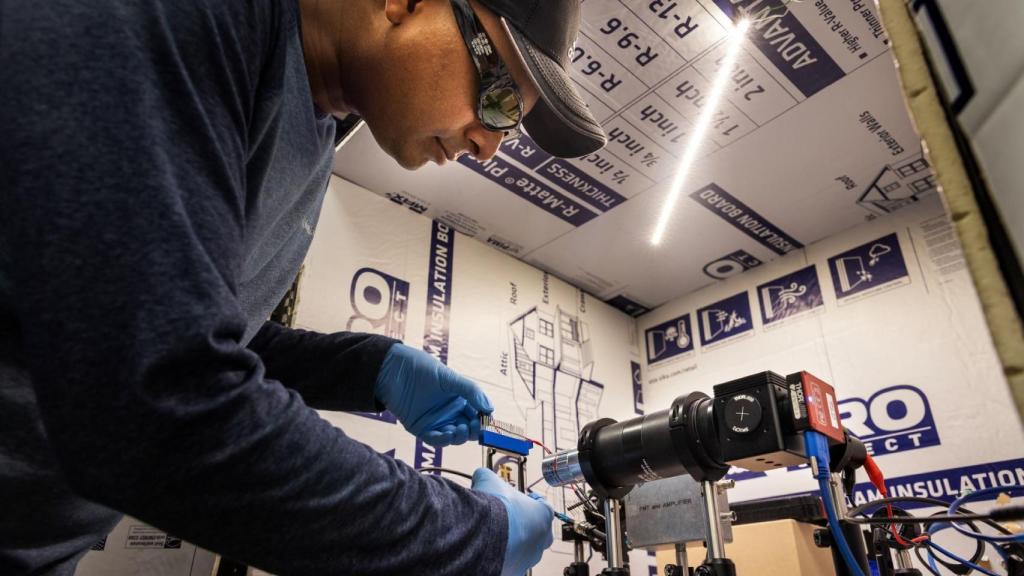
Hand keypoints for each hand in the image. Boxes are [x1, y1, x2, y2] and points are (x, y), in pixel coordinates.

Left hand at [374, 343, 492, 446]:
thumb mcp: (450, 378)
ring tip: (462, 429)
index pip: (476, 415)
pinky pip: (435, 439)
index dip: (483, 420)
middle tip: (475, 426)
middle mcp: (449, 413)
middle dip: (474, 430)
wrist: (394, 370)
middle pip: (467, 429)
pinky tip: (449, 434)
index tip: (487, 420)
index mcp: (459, 400)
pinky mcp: (421, 429)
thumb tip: (490, 408)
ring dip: (460, 436)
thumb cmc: (423, 369)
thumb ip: (471, 391)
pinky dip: (444, 440)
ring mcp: (436, 422)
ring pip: (453, 437)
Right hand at [472, 468, 553, 575]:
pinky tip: (489, 548)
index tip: (518, 501)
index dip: (530, 502)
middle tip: (507, 519)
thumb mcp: (489, 480)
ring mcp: (531, 557)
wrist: (485, 536)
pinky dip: (503, 557)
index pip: (543, 506)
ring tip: (495, 535)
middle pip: (537, 530)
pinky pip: (511, 563)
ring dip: (513, 542)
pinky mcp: (517, 571)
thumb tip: (480, 475)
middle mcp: (543, 538)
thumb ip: (488, 476)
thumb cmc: (496, 510)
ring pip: (525, 549)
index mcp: (544, 514)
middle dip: (524, 525)